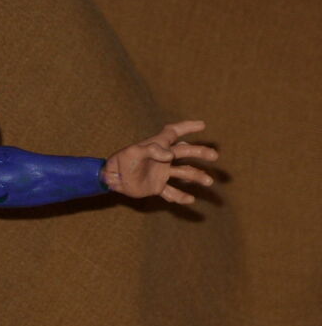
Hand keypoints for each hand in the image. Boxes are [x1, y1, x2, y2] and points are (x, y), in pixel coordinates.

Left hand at [102, 120, 217, 204]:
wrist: (112, 179)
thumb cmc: (121, 161)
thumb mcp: (134, 152)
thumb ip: (152, 150)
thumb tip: (170, 155)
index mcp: (156, 145)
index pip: (173, 132)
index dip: (187, 127)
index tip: (202, 125)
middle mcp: (162, 158)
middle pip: (184, 152)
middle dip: (200, 152)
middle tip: (214, 155)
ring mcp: (161, 173)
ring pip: (183, 173)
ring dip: (196, 176)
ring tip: (208, 181)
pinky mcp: (158, 186)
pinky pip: (172, 192)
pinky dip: (181, 196)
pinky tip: (190, 200)